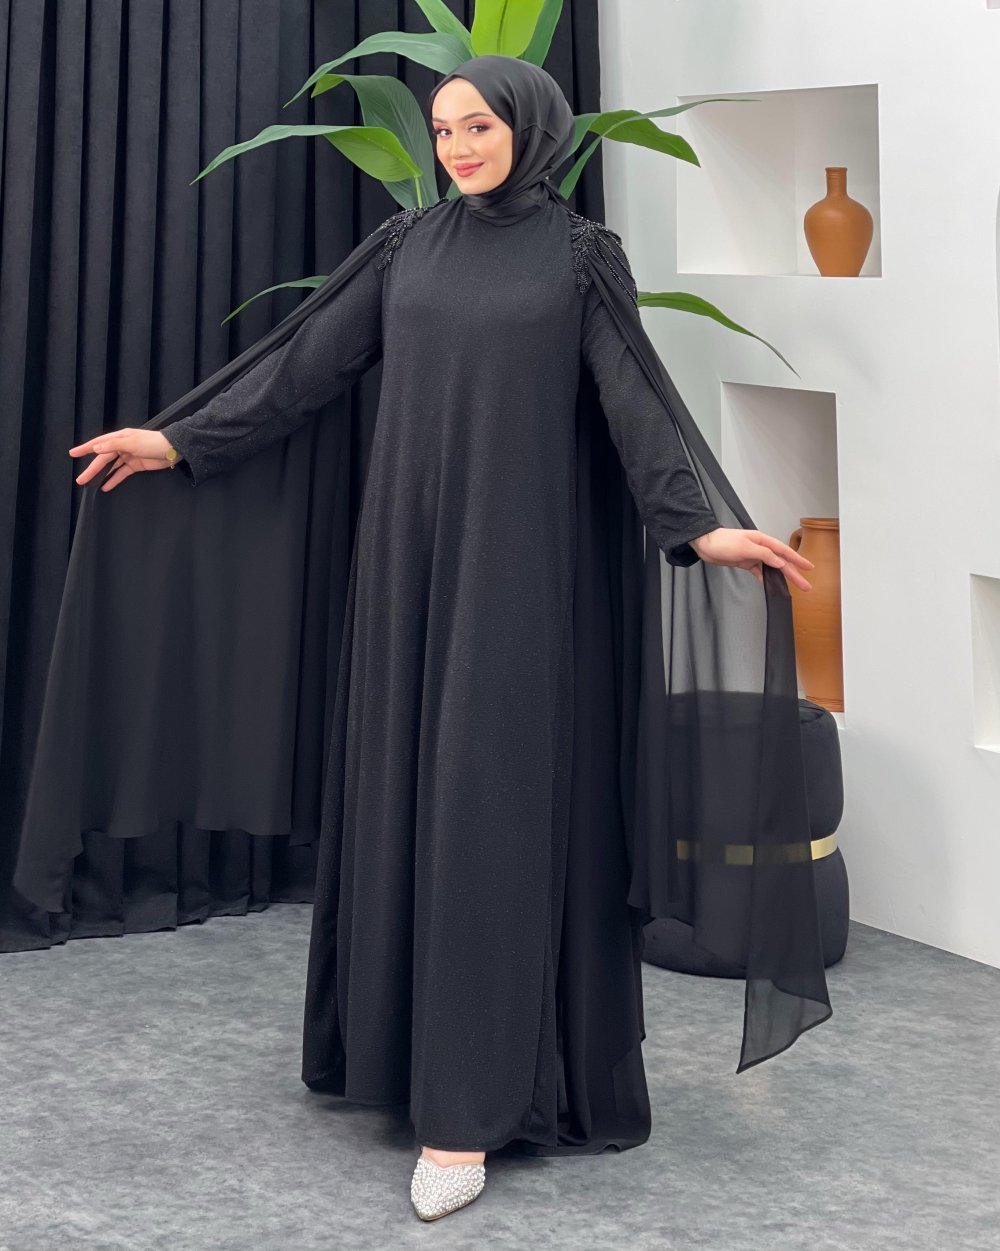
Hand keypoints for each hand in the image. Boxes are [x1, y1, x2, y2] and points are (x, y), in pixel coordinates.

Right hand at [69, 428, 178, 490]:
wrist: (173, 449)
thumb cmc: (153, 442)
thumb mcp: (132, 442)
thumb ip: (113, 445)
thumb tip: (96, 448)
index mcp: (120, 438)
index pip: (98, 443)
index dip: (85, 448)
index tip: (72, 453)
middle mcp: (122, 446)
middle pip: (103, 458)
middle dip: (92, 469)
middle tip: (80, 479)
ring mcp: (128, 456)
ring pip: (111, 467)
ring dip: (101, 475)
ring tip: (90, 484)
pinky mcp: (136, 465)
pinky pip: (121, 473)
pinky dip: (114, 479)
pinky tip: (106, 486)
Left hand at [690, 527, 813, 590]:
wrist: (705, 544)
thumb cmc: (723, 542)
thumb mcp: (745, 547)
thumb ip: (764, 555)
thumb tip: (780, 562)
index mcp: (762, 541)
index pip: (784, 551)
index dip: (797, 560)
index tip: (809, 567)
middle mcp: (760, 548)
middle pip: (781, 562)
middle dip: (794, 573)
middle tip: (806, 585)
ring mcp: (754, 556)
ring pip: (772, 568)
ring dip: (783, 577)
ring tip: (794, 586)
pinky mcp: (746, 563)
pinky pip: (760, 572)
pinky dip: (766, 579)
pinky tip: (772, 585)